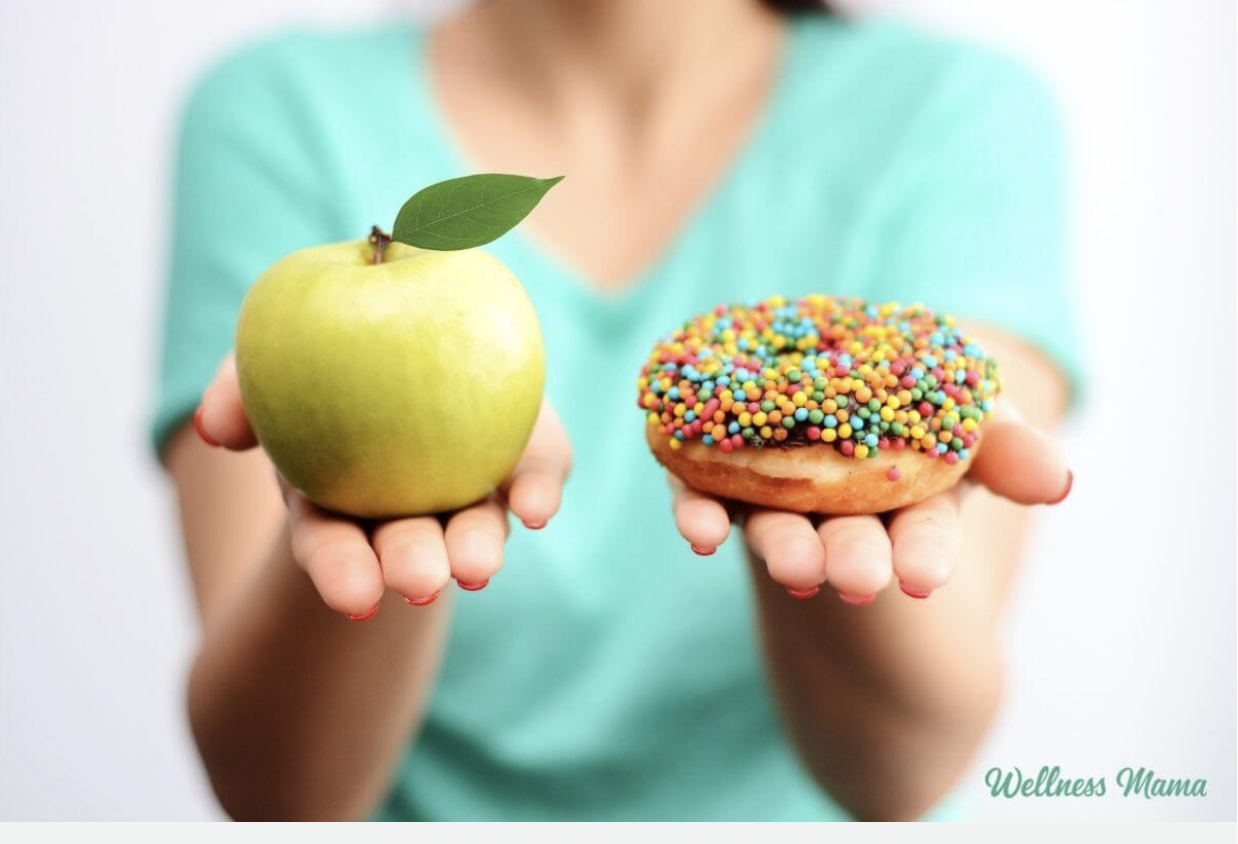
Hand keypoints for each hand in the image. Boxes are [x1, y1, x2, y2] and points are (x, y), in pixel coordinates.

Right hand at [193, 354, 570, 618]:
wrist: (415, 337)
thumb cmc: (328, 361)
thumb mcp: (268, 366)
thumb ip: (238, 388)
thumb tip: (217, 428)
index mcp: (337, 497)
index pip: (332, 541)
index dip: (340, 569)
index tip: (356, 596)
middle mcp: (408, 506)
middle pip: (409, 543)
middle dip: (413, 566)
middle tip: (422, 582)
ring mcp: (469, 488)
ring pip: (474, 525)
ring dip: (476, 546)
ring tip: (479, 567)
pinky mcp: (523, 458)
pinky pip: (535, 474)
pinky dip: (538, 490)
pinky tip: (539, 508)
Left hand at [667, 405, 1070, 601]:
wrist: (834, 367)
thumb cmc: (918, 399)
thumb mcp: (972, 410)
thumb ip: (1007, 445)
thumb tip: (1058, 481)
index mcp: (907, 501)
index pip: (922, 536)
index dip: (926, 555)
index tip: (926, 578)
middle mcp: (838, 508)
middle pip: (846, 541)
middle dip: (853, 559)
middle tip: (856, 581)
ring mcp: (774, 494)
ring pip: (775, 527)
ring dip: (782, 549)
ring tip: (790, 568)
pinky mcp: (712, 471)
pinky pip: (700, 495)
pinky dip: (698, 514)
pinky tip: (700, 532)